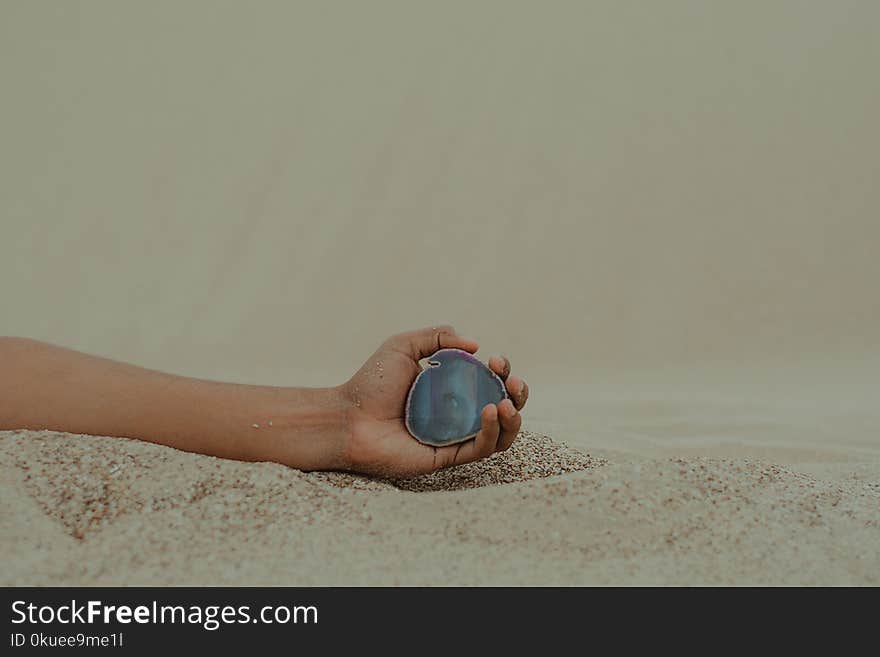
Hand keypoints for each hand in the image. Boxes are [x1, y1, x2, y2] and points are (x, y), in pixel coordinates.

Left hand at [338, 326, 528, 477]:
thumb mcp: (404, 345)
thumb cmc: (371, 383)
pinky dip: (491, 432)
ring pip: (500, 434)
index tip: (495, 359)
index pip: (490, 381)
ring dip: (512, 419)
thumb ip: (438, 336)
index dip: (501, 370)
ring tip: (506, 402)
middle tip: (513, 382)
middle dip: (518, 394)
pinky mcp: (447, 457)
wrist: (348, 417)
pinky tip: (490, 412)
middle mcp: (458, 414)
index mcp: (452, 388)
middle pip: (504, 408)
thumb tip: (475, 345)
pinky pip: (479, 449)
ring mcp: (454, 437)